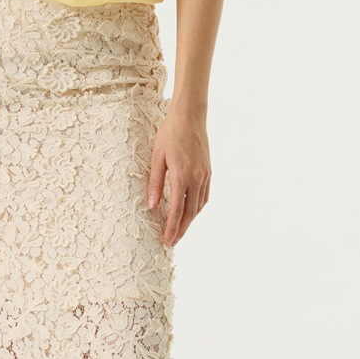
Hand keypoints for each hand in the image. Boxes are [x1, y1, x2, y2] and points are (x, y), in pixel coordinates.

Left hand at [147, 110, 211, 245]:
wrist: (190, 116)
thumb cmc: (170, 134)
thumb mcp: (156, 158)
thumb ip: (155, 183)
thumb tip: (150, 206)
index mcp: (181, 176)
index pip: (176, 210)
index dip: (171, 228)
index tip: (167, 241)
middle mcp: (196, 178)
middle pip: (190, 213)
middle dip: (181, 229)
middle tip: (173, 242)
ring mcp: (205, 175)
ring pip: (199, 206)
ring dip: (190, 220)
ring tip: (180, 230)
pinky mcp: (209, 171)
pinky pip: (205, 196)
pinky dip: (197, 208)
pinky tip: (191, 212)